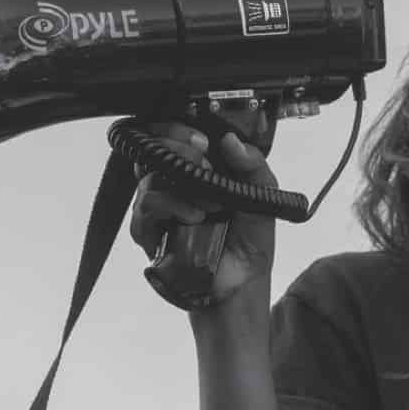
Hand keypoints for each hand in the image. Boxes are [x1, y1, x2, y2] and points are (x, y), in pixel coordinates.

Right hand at [128, 119, 276, 305]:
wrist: (244, 280)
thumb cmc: (250, 238)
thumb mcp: (263, 194)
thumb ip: (252, 164)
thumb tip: (229, 140)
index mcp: (198, 170)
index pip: (173, 138)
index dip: (177, 130)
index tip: (201, 139)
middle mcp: (173, 185)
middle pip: (153, 152)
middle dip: (176, 148)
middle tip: (202, 158)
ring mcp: (158, 208)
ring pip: (148, 180)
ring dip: (182, 186)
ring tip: (211, 204)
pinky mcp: (148, 233)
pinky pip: (145, 210)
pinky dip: (170, 207)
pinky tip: (194, 217)